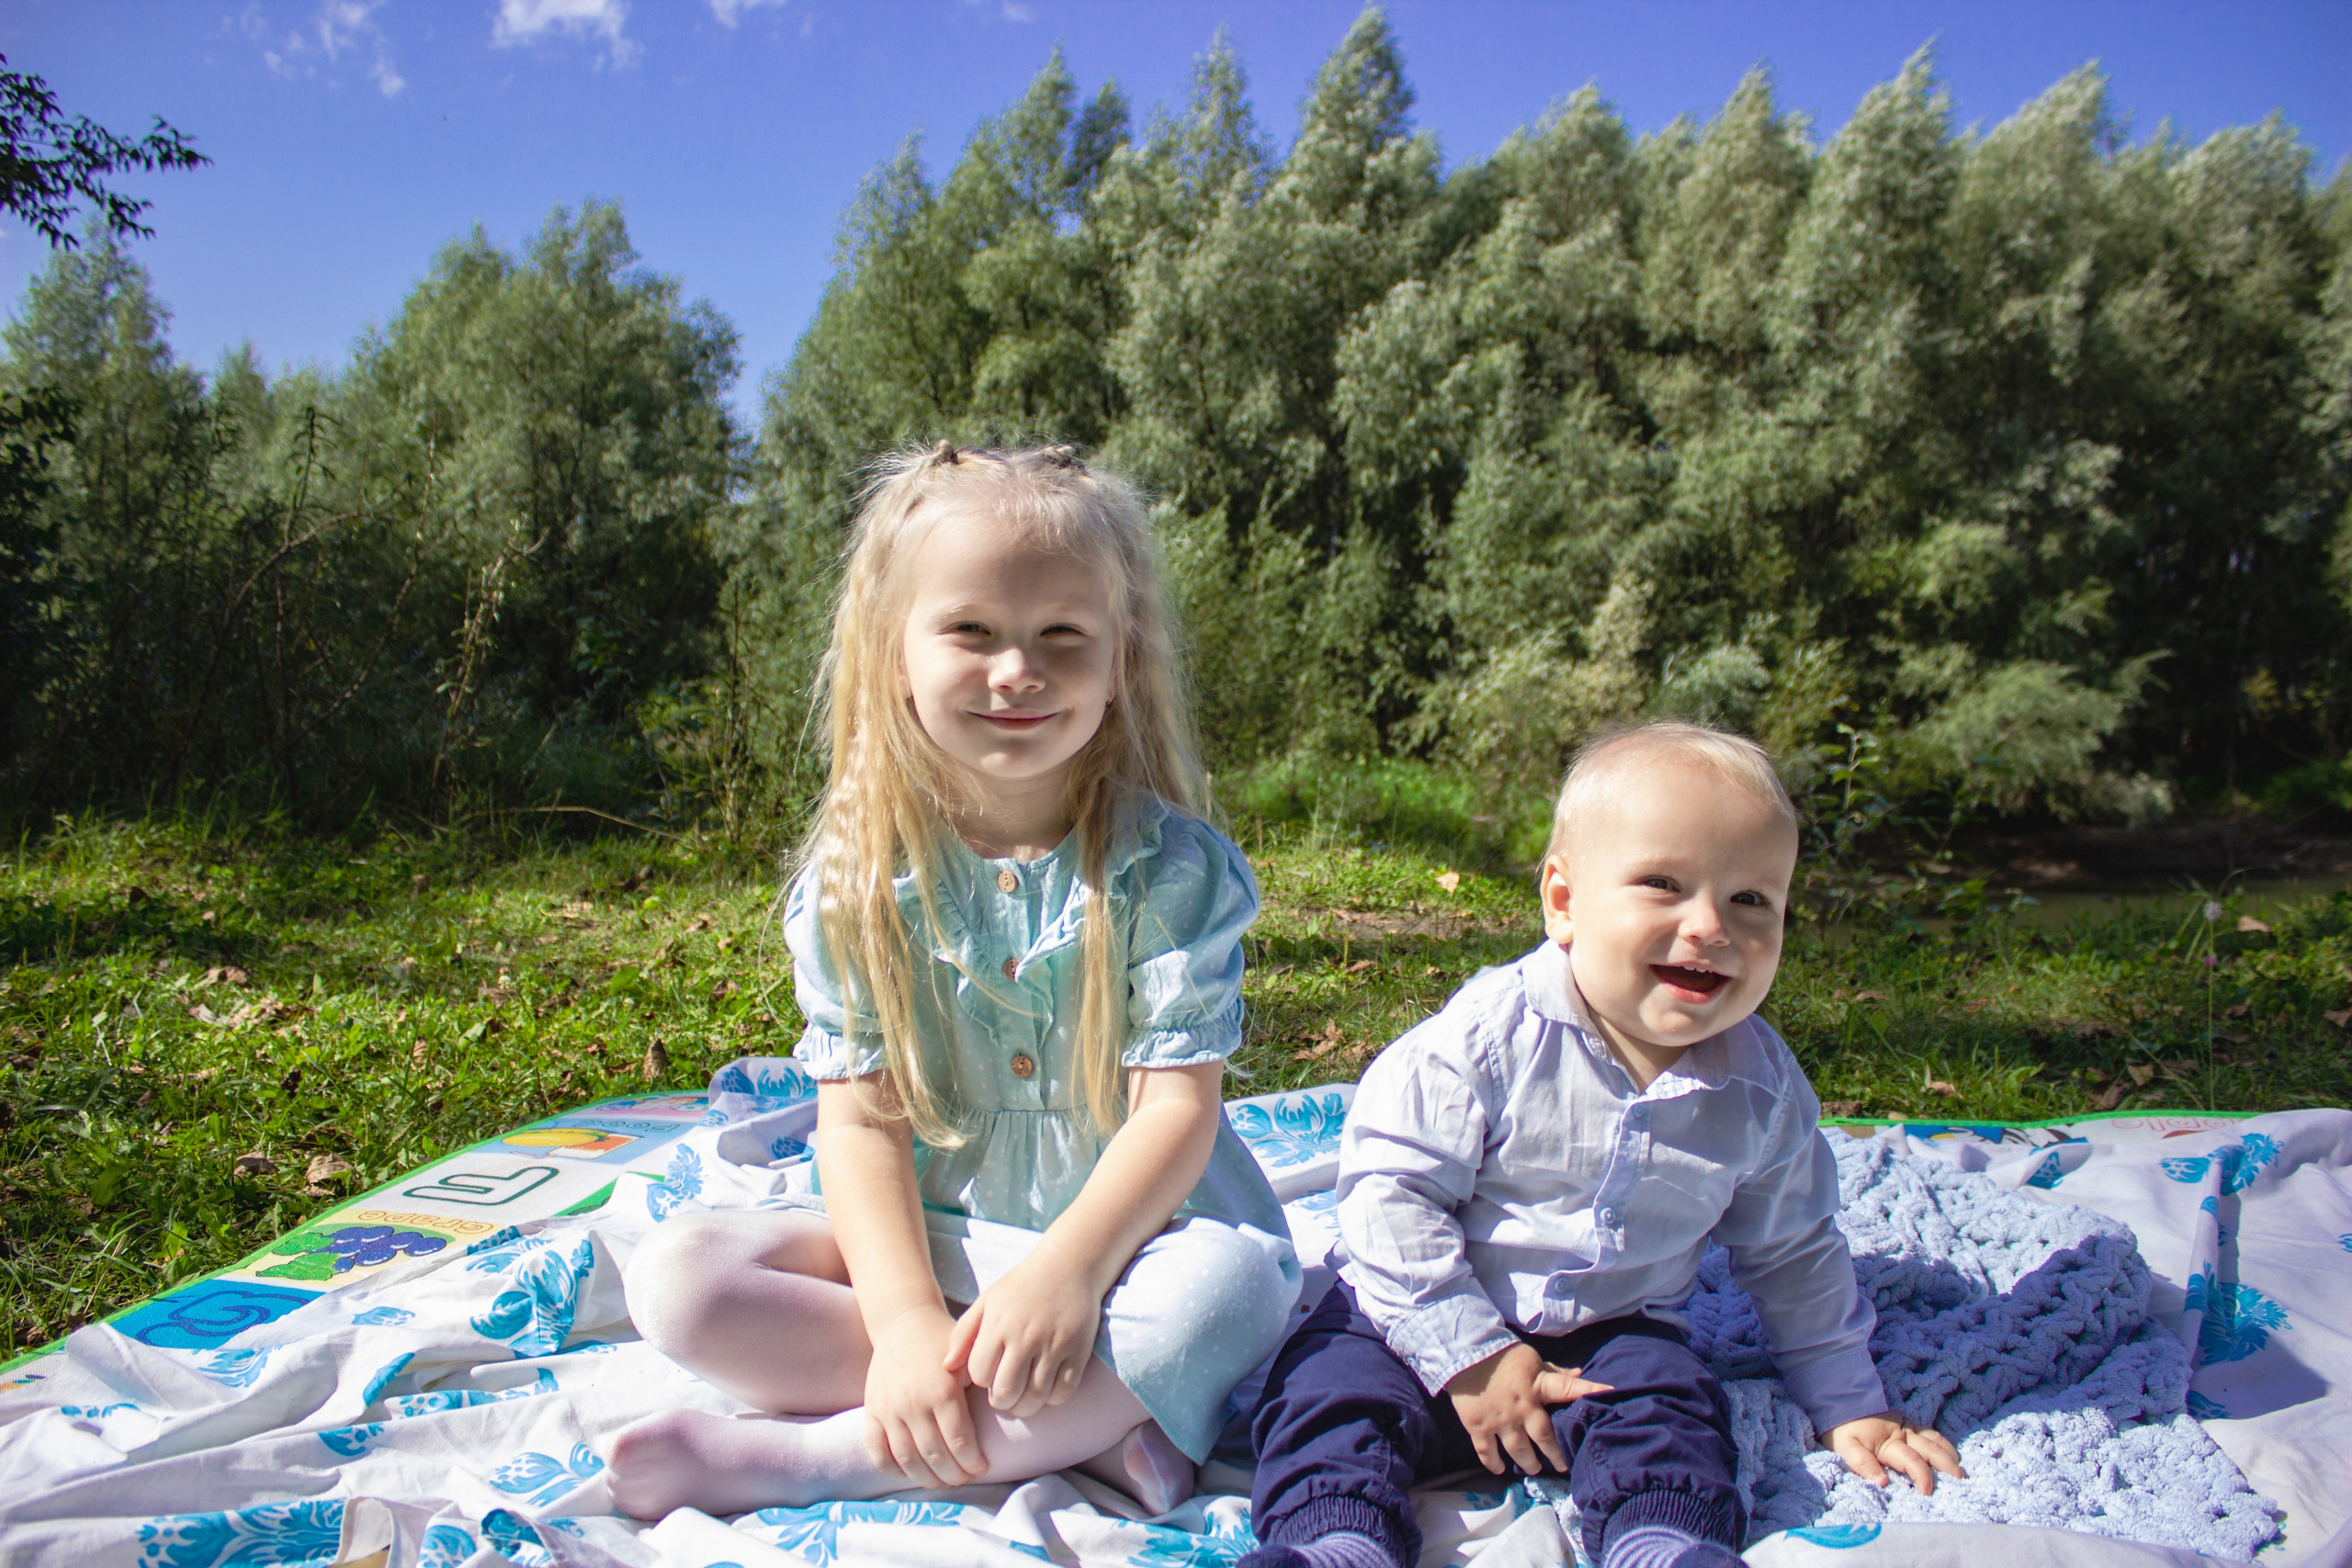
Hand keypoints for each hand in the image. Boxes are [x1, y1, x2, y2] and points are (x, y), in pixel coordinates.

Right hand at [861, 1306, 986, 1488]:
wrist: (903, 1323)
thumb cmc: (942, 1342)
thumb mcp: (968, 1358)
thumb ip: (983, 1385)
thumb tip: (1004, 1413)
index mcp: (942, 1390)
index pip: (959, 1441)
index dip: (972, 1462)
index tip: (982, 1468)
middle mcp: (913, 1403)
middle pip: (935, 1455)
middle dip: (953, 1475)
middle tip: (964, 1479)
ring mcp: (889, 1409)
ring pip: (907, 1459)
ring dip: (927, 1478)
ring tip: (942, 1482)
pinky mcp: (871, 1411)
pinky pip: (878, 1450)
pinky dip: (892, 1469)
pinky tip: (908, 1474)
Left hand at [943, 1248, 1103, 1418]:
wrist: (1069, 1266)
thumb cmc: (1022, 1286)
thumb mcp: (987, 1301)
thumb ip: (963, 1333)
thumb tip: (946, 1367)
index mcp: (999, 1323)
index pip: (980, 1374)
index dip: (981, 1380)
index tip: (988, 1374)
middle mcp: (1026, 1335)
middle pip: (1006, 1392)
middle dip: (1001, 1401)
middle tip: (1004, 1395)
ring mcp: (1054, 1345)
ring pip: (1034, 1397)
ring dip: (1025, 1406)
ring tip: (1021, 1399)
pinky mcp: (1078, 1351)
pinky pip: (1062, 1392)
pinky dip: (1052, 1399)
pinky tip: (1046, 1388)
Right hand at [1444, 1342, 1612, 1476]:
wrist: (1464, 1353)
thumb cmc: (1503, 1357)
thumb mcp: (1532, 1359)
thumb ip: (1554, 1372)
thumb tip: (1581, 1373)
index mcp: (1537, 1386)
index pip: (1567, 1388)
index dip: (1589, 1390)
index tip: (1610, 1393)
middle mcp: (1521, 1407)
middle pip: (1544, 1436)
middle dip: (1554, 1454)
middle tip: (1561, 1467)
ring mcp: (1499, 1420)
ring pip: (1518, 1450)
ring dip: (1527, 1463)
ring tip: (1533, 1469)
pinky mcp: (1478, 1426)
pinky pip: (1487, 1451)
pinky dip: (1494, 1463)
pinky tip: (1500, 1469)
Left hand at [1823, 1412, 1964, 1493]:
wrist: (1840, 1402)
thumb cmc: (1843, 1429)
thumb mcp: (1846, 1447)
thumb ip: (1863, 1464)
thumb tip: (1882, 1483)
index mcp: (1890, 1442)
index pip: (1912, 1461)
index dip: (1922, 1476)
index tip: (1928, 1492)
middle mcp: (1903, 1433)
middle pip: (1931, 1449)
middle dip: (1947, 1465)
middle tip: (1961, 1481)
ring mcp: (1907, 1427)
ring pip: (1934, 1439)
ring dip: (1949, 1454)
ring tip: (1960, 1470)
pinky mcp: (1907, 1423)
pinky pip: (1930, 1433)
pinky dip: (1943, 1444)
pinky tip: (1950, 1453)